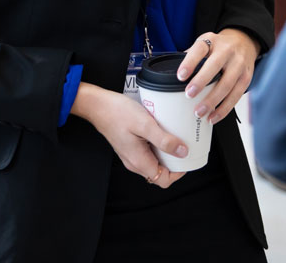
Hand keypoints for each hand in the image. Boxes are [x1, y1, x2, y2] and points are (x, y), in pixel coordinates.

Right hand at [71, 83, 187, 188]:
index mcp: (139, 161)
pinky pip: (149, 153)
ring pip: (155, 162)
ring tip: (174, 136)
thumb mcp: (145, 124)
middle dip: (175, 162)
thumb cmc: (117, 113)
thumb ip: (164, 140)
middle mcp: (135, 162)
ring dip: (167, 153)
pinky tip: (162, 131)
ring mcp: (131, 155)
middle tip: (184, 144)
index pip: (164, 180)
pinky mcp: (130, 147)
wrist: (97, 105)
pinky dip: (158, 146)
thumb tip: (182, 152)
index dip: (179, 172)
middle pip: (161, 173)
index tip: (187, 157)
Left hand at [176, 28, 259, 124]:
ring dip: (213, 100)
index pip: (199, 49)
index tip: (180, 76)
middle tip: (189, 95)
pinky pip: (236, 95)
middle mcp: (227, 50)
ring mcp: (239, 64)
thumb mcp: (204, 43)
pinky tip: (213, 116)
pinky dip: (224, 108)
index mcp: (212, 40)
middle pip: (215, 65)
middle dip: (201, 81)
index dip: (189, 62)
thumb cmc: (219, 47)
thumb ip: (191, 57)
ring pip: (227, 84)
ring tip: (199, 112)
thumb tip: (171, 76)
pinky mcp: (247, 77)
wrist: (244, 42)